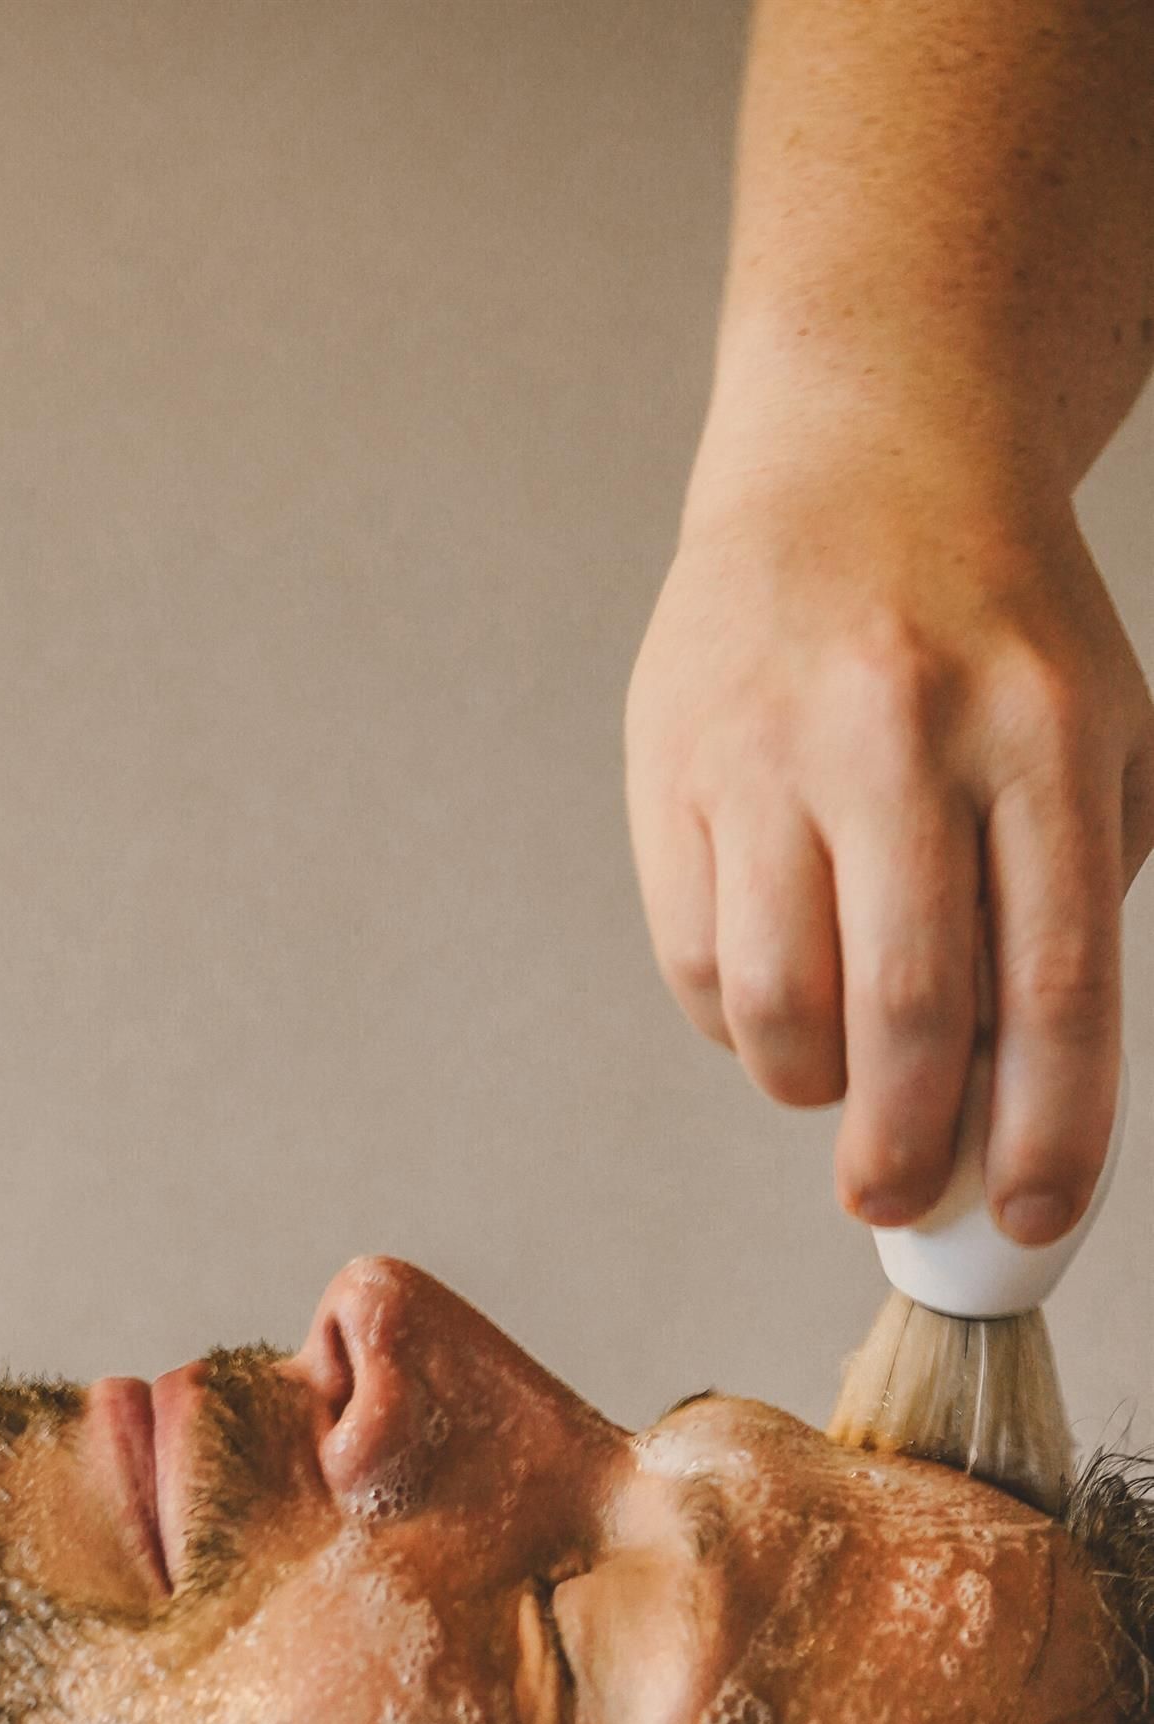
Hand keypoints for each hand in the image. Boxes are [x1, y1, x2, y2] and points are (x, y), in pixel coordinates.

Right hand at [626, 467, 1153, 1242]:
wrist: (860, 453)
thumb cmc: (991, 627)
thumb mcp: (1095, 730)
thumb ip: (1069, 903)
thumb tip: (1011, 1111)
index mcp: (1043, 732)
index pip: (1054, 982)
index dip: (1051, 1132)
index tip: (1035, 1222)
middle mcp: (906, 736)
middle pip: (908, 1015)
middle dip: (908, 1151)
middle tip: (899, 1198)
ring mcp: (776, 751)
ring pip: (781, 1007)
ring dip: (811, 1086)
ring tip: (836, 1076)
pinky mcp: (675, 769)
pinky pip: (702, 962)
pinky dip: (743, 1017)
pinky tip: (780, 978)